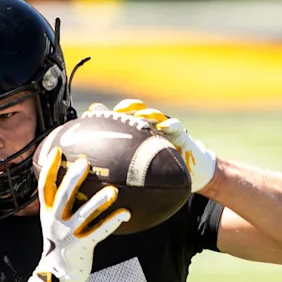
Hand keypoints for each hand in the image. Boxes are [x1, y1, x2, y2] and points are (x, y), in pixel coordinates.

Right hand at [24, 147, 130, 281]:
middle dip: (72, 180)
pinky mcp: (82, 247)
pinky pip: (99, 232)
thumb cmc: (62, 245)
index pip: (45, 188)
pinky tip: (125, 213)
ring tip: (113, 191)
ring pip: (84, 215)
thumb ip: (64, 206)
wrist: (57, 277)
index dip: (50, 170)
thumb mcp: (56, 225)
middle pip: (63, 197)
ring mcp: (69, 235)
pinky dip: (112, 222)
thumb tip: (76, 184)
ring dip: (98, 203)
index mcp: (48, 214)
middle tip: (84, 163)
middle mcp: (56, 222)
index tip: (57, 151)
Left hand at [88, 99, 216, 192]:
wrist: (188, 173)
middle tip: (117, 111)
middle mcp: (149, 128)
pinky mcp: (180, 133)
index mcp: (137, 134)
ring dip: (146, 112)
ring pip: (155, 114)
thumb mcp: (139, 169)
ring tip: (138, 115)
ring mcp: (164, 128)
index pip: (120, 119)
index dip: (107, 114)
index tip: (93, 114)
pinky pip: (176, 126)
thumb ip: (121, 163)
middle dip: (127, 108)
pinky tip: (163, 127)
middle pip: (136, 111)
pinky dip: (170, 124)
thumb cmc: (160, 170)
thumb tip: (93, 165)